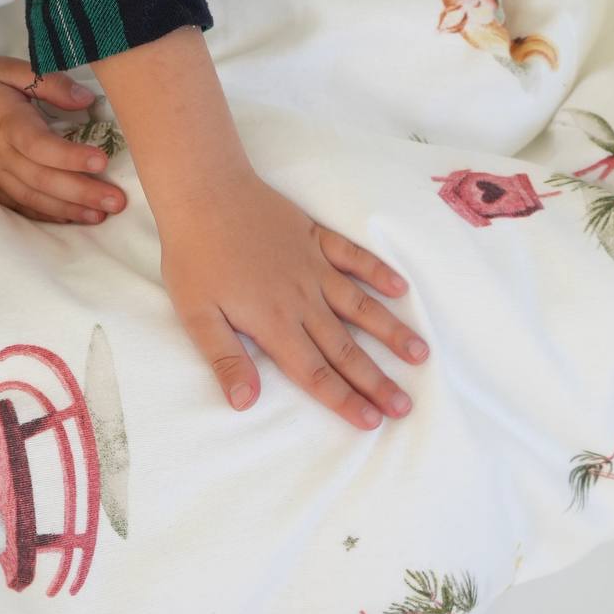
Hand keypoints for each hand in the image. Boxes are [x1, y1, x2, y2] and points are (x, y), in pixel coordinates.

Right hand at [0, 55, 126, 223]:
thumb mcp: (5, 68)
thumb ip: (47, 82)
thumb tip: (86, 100)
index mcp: (7, 124)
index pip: (42, 146)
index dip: (71, 157)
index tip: (101, 161)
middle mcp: (1, 156)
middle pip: (44, 180)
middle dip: (82, 193)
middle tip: (117, 201)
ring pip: (34, 199)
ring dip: (69, 210)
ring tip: (102, 215)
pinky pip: (20, 206)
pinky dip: (47, 215)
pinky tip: (72, 219)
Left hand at [158, 171, 428, 429]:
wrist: (204, 193)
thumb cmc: (193, 257)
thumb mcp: (196, 315)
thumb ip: (225, 358)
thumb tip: (245, 403)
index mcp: (273, 323)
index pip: (315, 372)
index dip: (343, 400)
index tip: (371, 421)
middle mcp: (302, 300)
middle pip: (345, 348)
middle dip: (376, 381)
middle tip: (405, 406)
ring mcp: (313, 266)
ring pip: (360, 306)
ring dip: (391, 331)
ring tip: (420, 354)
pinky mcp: (315, 237)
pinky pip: (354, 258)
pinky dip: (378, 272)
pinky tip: (400, 287)